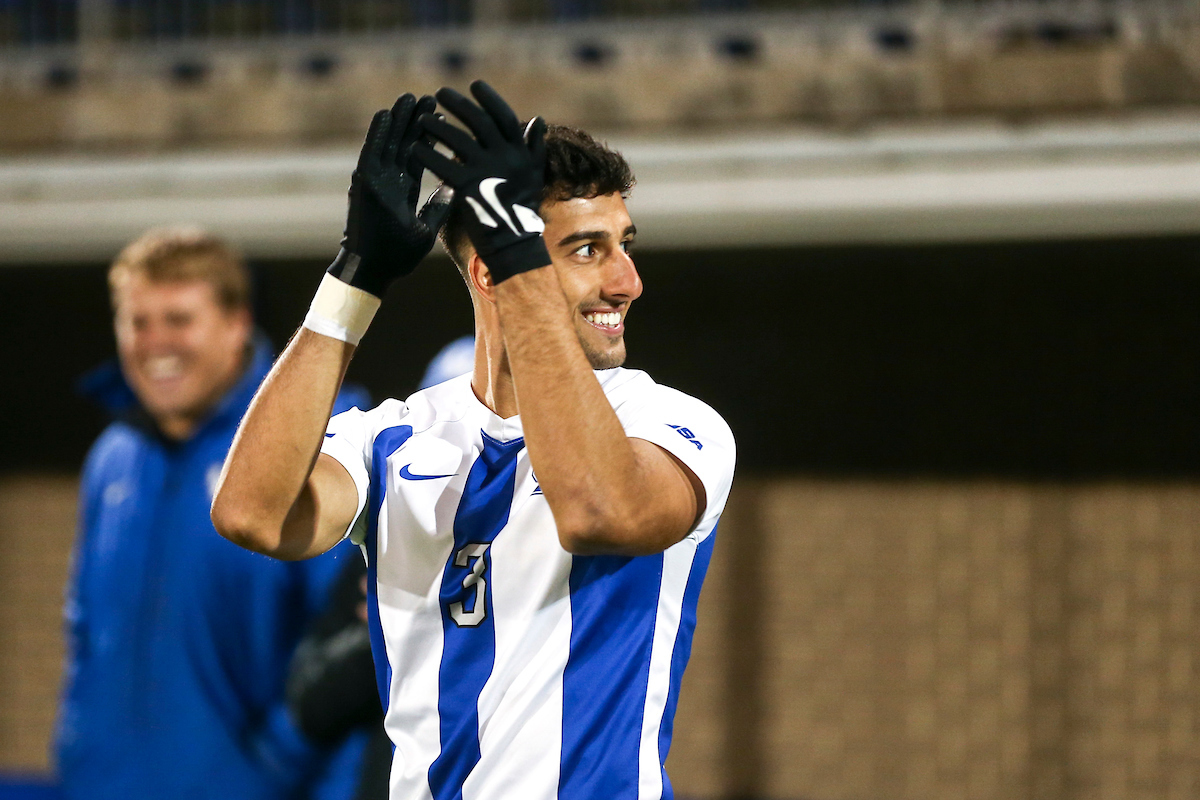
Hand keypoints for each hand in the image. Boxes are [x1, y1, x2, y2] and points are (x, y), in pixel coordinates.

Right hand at [329, 93, 452, 297]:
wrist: (374, 271)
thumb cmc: (399, 256)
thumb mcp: (426, 229)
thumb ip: (437, 207)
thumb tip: (454, 190)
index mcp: (403, 191)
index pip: (418, 157)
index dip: (428, 137)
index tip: (440, 117)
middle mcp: (388, 181)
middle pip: (403, 144)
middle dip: (415, 121)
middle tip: (429, 98)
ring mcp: (374, 181)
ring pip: (387, 143)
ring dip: (398, 119)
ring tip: (410, 97)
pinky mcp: (364, 183)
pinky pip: (371, 153)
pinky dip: (377, 134)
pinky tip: (386, 114)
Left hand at [412, 80, 550, 282]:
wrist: (514, 245)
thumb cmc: (521, 209)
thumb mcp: (533, 174)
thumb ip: (533, 146)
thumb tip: (538, 119)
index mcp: (521, 153)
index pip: (505, 117)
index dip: (490, 98)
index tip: (474, 84)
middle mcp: (506, 159)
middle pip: (479, 123)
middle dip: (459, 104)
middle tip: (439, 92)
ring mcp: (487, 173)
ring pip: (458, 141)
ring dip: (437, 127)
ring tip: (420, 120)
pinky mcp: (469, 189)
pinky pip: (443, 166)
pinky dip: (428, 156)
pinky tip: (414, 149)